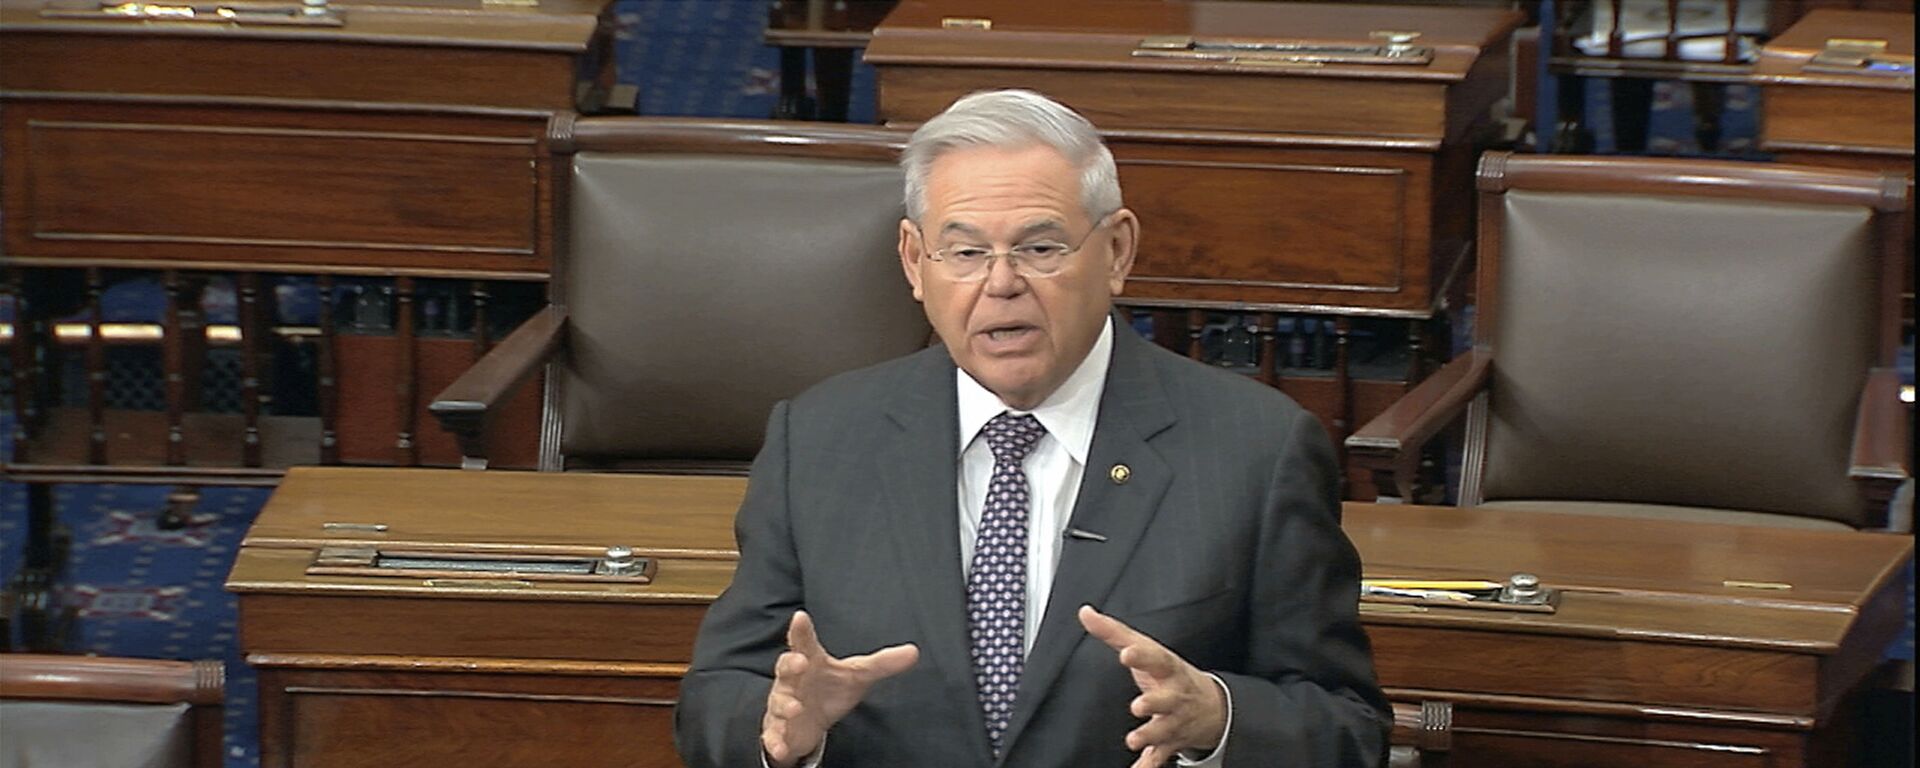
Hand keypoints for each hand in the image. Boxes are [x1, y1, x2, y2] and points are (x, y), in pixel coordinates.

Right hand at [762, 610, 919, 767]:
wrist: (809, 722)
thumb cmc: (829, 689)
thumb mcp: (857, 676)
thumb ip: (882, 663)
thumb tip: (914, 651)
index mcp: (810, 661)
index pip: (804, 642)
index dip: (801, 630)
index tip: (800, 617)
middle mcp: (792, 680)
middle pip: (786, 667)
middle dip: (791, 664)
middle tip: (801, 662)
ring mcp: (782, 704)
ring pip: (779, 702)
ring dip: (785, 705)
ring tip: (796, 708)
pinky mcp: (778, 729)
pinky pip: (772, 735)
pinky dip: (775, 740)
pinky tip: (780, 746)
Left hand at [1079, 605, 1227, 767]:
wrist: (1211, 705)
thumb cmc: (1169, 673)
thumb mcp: (1147, 649)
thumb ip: (1113, 632)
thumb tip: (1085, 613)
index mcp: (1167, 669)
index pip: (1156, 658)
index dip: (1142, 655)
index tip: (1126, 652)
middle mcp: (1174, 695)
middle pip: (1167, 699)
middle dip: (1154, 702)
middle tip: (1138, 705)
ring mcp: (1174, 720)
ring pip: (1164, 730)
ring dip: (1150, 736)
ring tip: (1134, 740)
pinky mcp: (1170, 742)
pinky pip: (1159, 757)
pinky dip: (1148, 766)